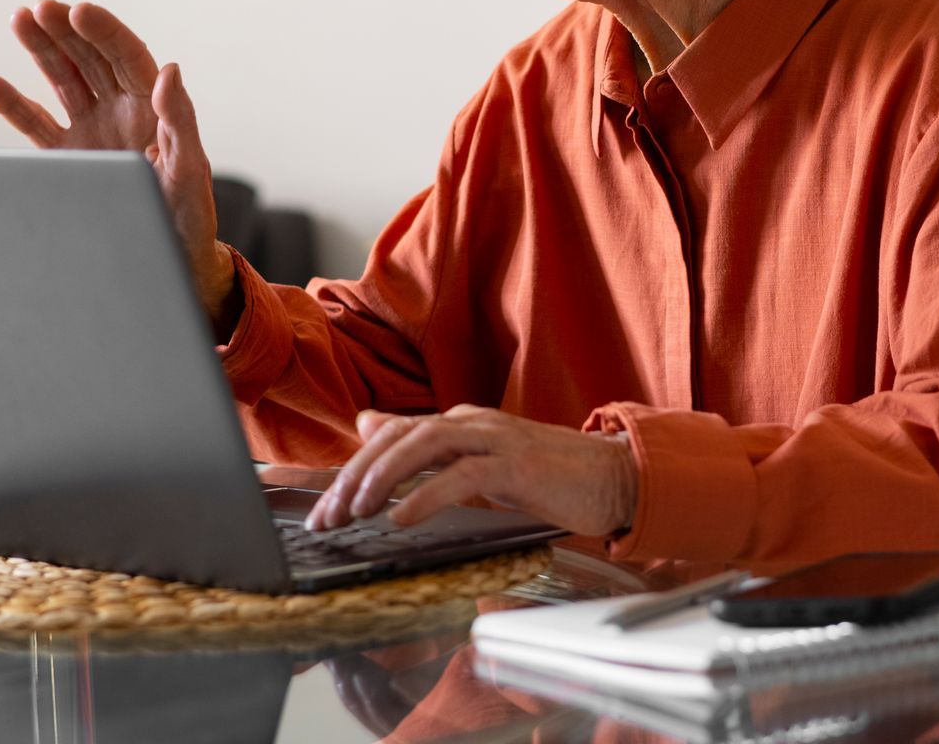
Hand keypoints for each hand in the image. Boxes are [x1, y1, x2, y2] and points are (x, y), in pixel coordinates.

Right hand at [0, 0, 236, 326]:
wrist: (167, 259)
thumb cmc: (188, 215)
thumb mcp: (189, 167)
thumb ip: (179, 119)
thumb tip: (171, 70)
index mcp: (153, 108)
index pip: (127, 56)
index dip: (105, 31)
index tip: (79, 10)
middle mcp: (121, 111)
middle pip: (90, 58)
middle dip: (65, 31)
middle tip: (40, 7)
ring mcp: (91, 131)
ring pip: (62, 80)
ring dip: (40, 50)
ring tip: (18, 18)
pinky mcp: (67, 156)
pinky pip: (36, 123)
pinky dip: (13, 103)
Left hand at [306, 406, 637, 536]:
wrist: (614, 476)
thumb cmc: (549, 476)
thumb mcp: (478, 461)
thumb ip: (426, 447)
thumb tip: (369, 426)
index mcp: (461, 423)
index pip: (392, 435)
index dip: (352, 468)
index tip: (324, 507)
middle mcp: (472, 422)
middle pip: (399, 437)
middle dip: (356, 476)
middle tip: (327, 516)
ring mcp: (496, 439)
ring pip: (425, 445)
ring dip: (383, 478)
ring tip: (356, 510)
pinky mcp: (518, 464)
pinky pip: (464, 475)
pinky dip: (428, 495)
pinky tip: (403, 517)